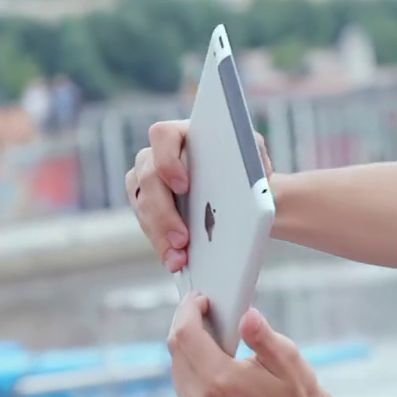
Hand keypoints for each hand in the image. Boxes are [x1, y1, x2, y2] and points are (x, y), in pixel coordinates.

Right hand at [127, 119, 271, 271]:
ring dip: (160, 236)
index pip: (161, 135)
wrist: (244, 193)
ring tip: (179, 258)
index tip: (183, 186)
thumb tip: (246, 184)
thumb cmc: (249, 170)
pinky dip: (162, 246)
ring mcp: (146, 182)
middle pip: (148, 179)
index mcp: (181, 134)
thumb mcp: (254, 160)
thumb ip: (249, 159)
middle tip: (183, 239)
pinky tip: (176, 261)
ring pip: (143, 207)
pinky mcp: (146, 207)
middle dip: (164, 213)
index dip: (168, 160)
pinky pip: (147, 226)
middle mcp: (155, 155)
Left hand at [168, 297, 331, 396]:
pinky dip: (192, 370)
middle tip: (206, 312)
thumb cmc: (297, 395)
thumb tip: (246, 316)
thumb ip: (262, 336)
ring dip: (189, 348)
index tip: (200, 299)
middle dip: (187, 325)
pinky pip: (182, 387)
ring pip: (177, 368)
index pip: (186, 335)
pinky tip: (212, 365)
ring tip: (212, 338)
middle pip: (177, 350)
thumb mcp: (287, 358)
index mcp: (221, 381)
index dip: (189, 311)